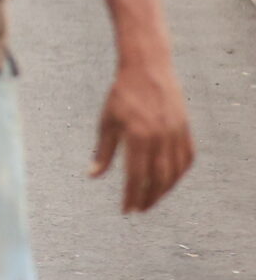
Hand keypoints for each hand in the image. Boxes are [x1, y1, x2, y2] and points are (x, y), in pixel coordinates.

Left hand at [93, 55, 193, 212]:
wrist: (148, 70)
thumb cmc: (121, 96)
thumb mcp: (106, 121)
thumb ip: (103, 151)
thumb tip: (93, 175)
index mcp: (138, 136)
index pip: (136, 176)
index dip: (132, 195)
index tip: (127, 209)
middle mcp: (161, 138)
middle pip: (158, 179)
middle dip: (149, 198)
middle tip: (140, 209)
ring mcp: (177, 134)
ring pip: (175, 172)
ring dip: (164, 190)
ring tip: (152, 199)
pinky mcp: (186, 130)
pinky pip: (187, 159)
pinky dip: (179, 174)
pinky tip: (169, 181)